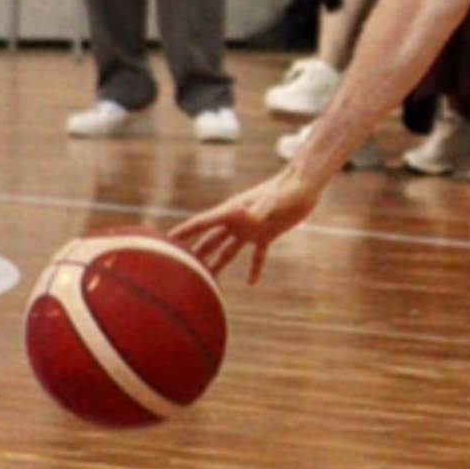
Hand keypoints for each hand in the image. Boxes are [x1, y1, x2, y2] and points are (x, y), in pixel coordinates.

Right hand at [171, 168, 323, 284]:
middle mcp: (238, 220)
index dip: (183, 232)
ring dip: (218, 264)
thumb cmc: (288, 190)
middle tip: (178, 270)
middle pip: (210, 240)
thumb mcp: (272, 202)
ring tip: (207, 281)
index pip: (201, 223)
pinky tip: (252, 283)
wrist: (305, 185)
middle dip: (194, 254)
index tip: (164, 241)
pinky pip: (257, 255)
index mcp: (232, 211)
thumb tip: (244, 216)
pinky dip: (255, 268)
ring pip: (229, 250)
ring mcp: (252, 227)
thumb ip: (257, 210)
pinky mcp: (267, 233)